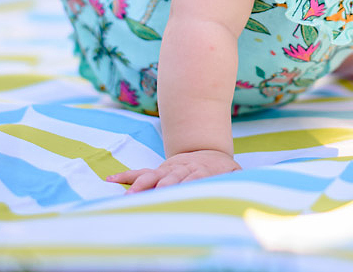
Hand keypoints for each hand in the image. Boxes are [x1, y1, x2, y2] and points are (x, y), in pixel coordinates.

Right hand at [106, 150, 239, 193]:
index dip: (186, 187)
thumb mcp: (235, 173)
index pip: (193, 180)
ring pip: (153, 176)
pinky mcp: (159, 170)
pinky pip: (140, 173)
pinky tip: (111, 179)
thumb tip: (241, 186)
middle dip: (161, 190)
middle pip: (170, 180)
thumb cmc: (223, 170)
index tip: (178, 196)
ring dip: (140, 186)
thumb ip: (235, 179)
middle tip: (150, 201)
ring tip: (128, 196)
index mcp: (201, 172)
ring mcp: (168, 170)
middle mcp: (182, 170)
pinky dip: (126, 176)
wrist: (209, 152)